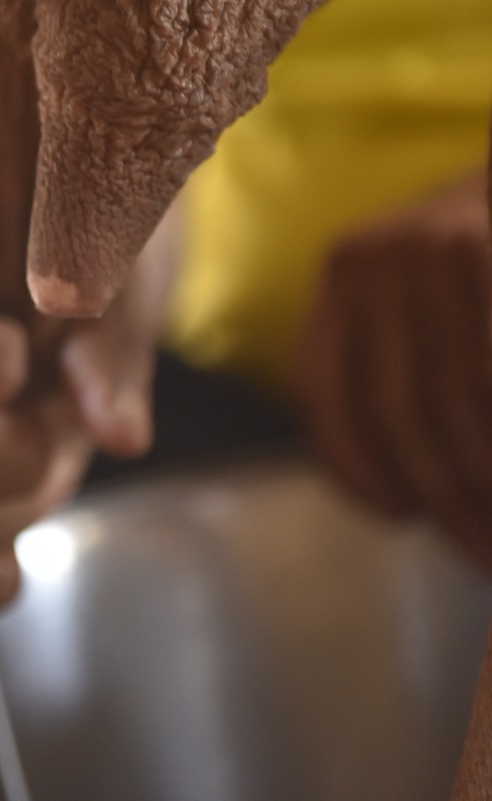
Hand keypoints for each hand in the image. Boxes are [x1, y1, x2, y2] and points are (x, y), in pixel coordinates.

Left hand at [294, 173, 491, 568]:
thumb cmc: (487, 264)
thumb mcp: (428, 306)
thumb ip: (405, 376)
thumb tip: (411, 497)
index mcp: (343, 275)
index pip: (325, 390)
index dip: (355, 466)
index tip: (401, 518)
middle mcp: (370, 256)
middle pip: (394, 406)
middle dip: (447, 495)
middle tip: (486, 557)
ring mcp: (430, 244)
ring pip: (454, 395)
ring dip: (484, 473)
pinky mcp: (477, 243)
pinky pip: (484, 365)